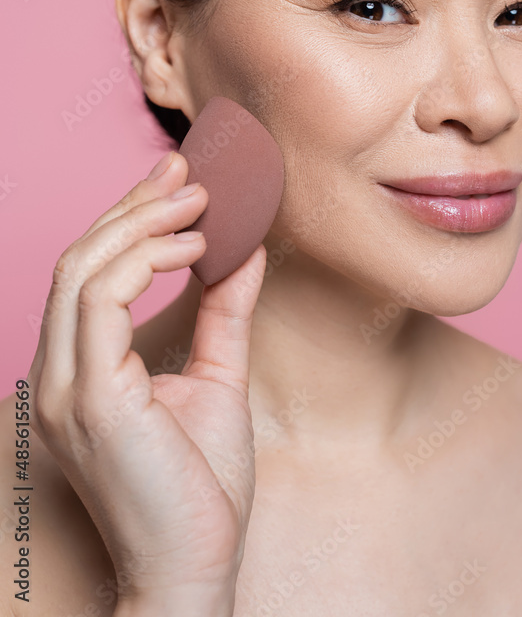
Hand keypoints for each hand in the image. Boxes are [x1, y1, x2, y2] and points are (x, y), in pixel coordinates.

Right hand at [28, 149, 266, 613]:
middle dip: (134, 206)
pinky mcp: (90, 398)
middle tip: (185, 170)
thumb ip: (226, 312)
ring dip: (142, 224)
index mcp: (80, 372)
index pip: (90, 274)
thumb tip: (245, 250)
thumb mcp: (218, 377)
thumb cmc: (201, 487)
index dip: (130, 218)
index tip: (176, 178)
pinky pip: (102, 299)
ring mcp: (65, 387)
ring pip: (82, 269)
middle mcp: (58, 376)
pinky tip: (195, 248)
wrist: (195, 569)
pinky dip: (146, 260)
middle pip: (80, 259)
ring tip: (199, 202)